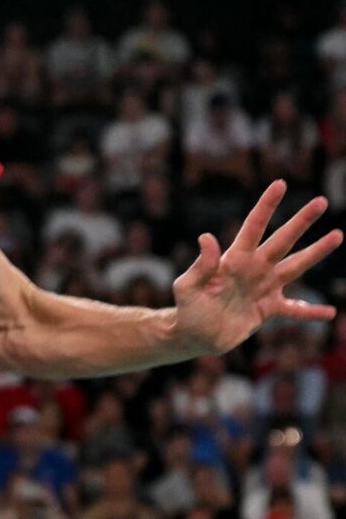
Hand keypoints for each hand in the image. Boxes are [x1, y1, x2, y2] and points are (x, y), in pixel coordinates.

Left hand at [173, 181, 340, 354]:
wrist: (195, 335)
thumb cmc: (188, 308)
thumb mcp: (188, 286)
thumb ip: (201, 265)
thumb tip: (206, 237)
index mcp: (234, 259)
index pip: (253, 226)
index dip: (266, 206)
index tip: (279, 184)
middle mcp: (254, 268)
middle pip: (283, 240)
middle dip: (302, 221)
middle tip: (321, 201)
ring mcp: (264, 287)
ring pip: (296, 266)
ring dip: (317, 252)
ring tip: (337, 235)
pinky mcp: (269, 309)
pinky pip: (296, 310)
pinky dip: (311, 312)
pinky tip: (330, 312)